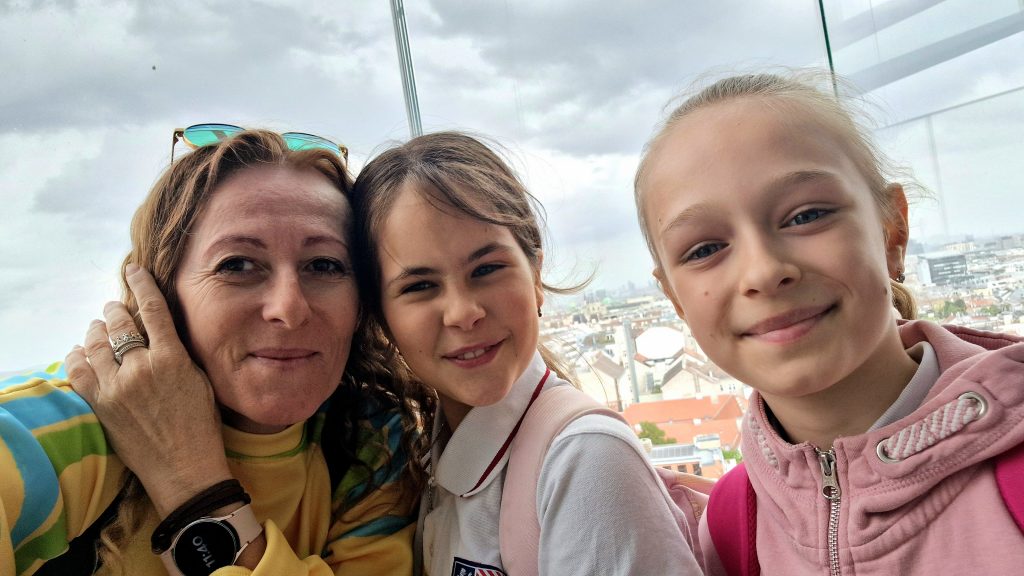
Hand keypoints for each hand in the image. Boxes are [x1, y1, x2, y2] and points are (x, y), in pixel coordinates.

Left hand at [67, 264, 233, 517]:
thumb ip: (179, 354)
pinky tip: (81, 351)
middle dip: (115, 310)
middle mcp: (142, 367)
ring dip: (95, 330)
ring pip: (96, 343)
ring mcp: (118, 386)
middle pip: (120, 324)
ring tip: (97, 326)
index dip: (141, 284)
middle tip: (114, 308)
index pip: (152, 309)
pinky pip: (79, 369)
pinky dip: (77, 356)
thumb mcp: (201, 380)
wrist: (184, 467)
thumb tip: (161, 332)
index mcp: (173, 358)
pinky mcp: (101, 404)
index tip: (134, 270)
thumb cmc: (201, 426)